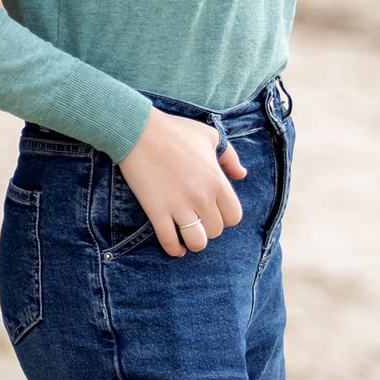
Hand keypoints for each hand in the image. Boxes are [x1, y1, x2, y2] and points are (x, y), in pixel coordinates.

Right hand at [115, 109, 248, 257]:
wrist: (137, 130)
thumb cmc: (174, 130)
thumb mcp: (210, 136)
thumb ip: (230, 156)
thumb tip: (241, 174)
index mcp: (217, 180)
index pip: (234, 216)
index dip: (225, 217)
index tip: (213, 211)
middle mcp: (202, 197)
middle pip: (216, 230)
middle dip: (208, 228)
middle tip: (197, 219)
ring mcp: (179, 205)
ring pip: (196, 241)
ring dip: (194, 242)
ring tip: (188, 236)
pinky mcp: (156, 210)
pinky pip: (169, 240)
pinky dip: (173, 249)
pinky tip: (175, 247)